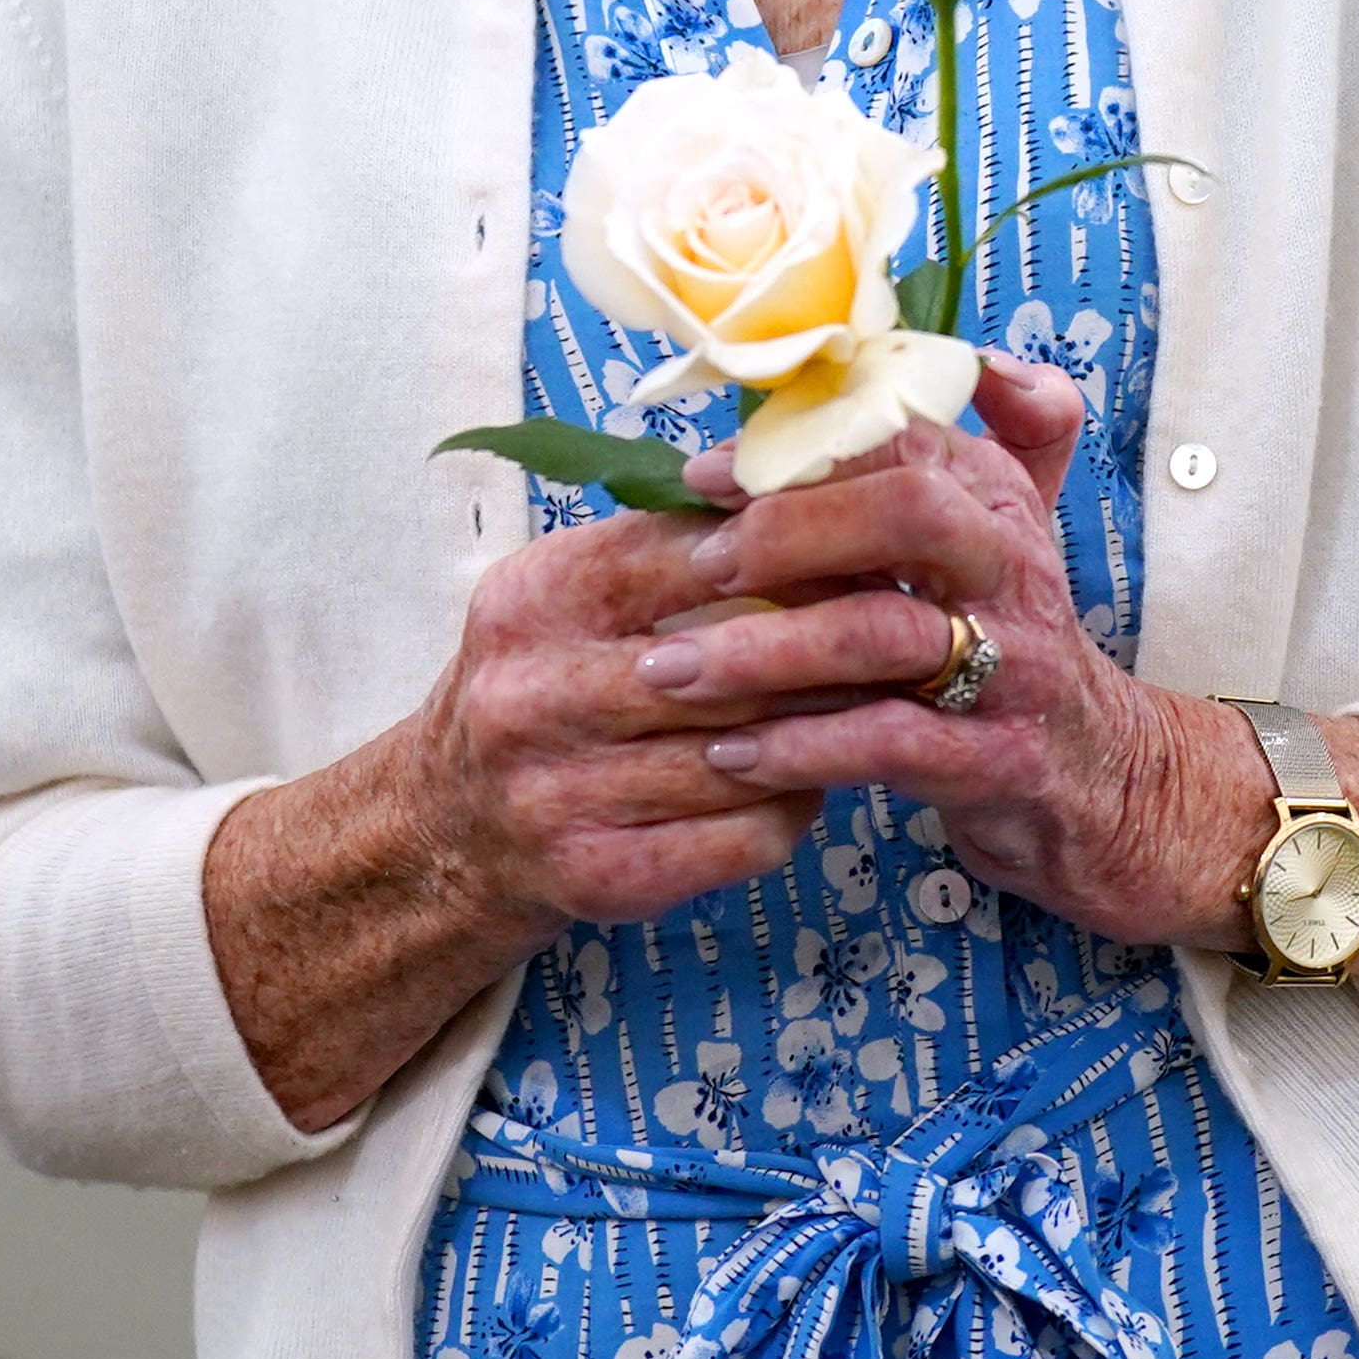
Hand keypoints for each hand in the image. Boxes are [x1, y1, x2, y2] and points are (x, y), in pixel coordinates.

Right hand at [209, 478, 867, 1129]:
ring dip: (826, 730)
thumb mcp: (571, 595)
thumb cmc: (541, 686)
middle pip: (729, 660)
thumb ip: (668, 542)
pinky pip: (738, 837)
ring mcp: (556, 794)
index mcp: (532, 600)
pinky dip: (792, 809)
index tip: (877, 541)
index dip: (792, 547)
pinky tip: (813, 782)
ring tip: (882, 704)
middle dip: (832, 646)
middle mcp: (530, 694)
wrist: (444, 830)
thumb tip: (806, 483)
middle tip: (914, 630)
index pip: (686, 553)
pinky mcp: (595, 876)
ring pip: (745, 751)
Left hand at [652, 353, 1268, 949]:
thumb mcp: (1005, 527)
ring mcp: (1012, 665)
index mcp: (996, 500)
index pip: (900, 437)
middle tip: (697, 567)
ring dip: (766, 649)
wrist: (1103, 776)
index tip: (704, 475)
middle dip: (790, 529)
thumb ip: (970, 434)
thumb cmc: (1015, 640)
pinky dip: (804, 747)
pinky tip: (734, 754)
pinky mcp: (999, 759)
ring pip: (884, 634)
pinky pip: (891, 743)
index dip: (796, 448)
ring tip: (673, 669)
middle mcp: (1011, 568)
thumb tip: (959, 355)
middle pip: (909, 511)